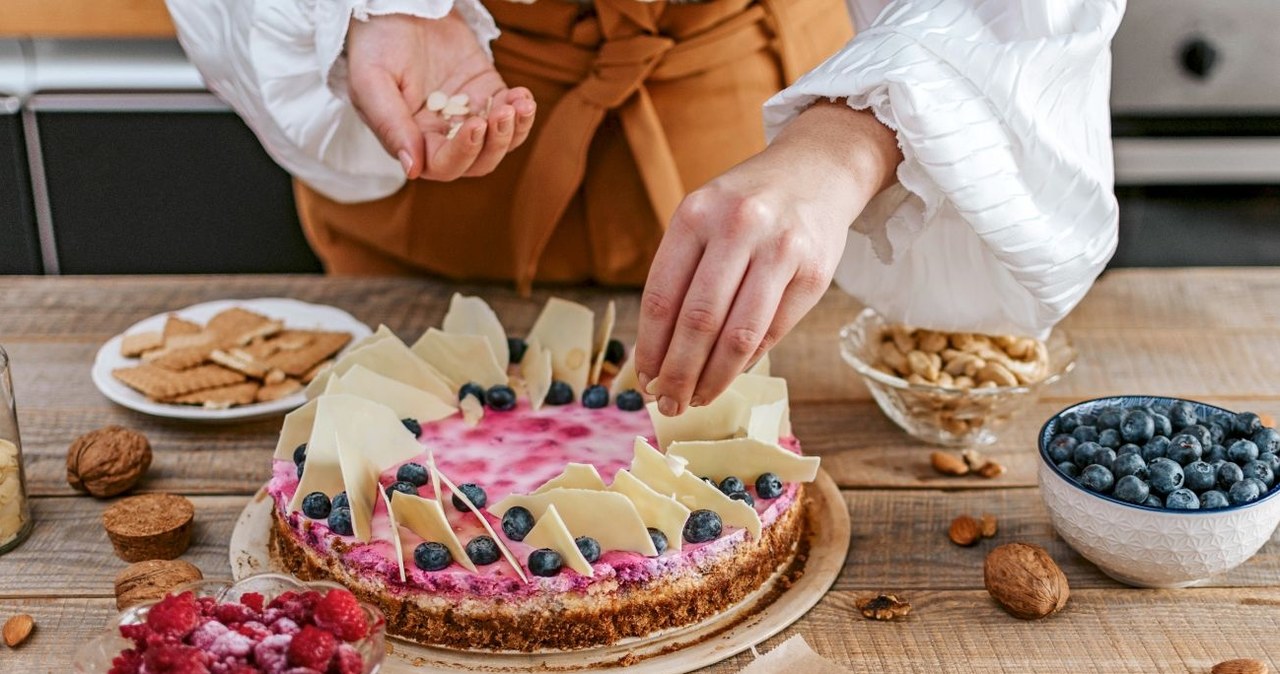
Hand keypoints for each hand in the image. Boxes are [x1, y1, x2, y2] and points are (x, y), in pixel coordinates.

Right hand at [347, 12, 536, 180]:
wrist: (396, 6)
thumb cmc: (375, 44)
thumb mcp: (371, 82)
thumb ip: (390, 125)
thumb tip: (412, 169)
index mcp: (412, 139)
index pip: (442, 165)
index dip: (462, 154)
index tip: (475, 125)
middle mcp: (441, 134)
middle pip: (477, 162)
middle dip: (495, 144)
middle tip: (502, 114)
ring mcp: (467, 113)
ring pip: (498, 142)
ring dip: (514, 131)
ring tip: (519, 105)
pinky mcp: (486, 92)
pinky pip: (510, 113)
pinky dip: (522, 111)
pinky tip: (523, 96)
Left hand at [635, 103, 901, 415]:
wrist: (818, 168)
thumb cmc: (747, 204)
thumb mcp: (704, 216)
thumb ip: (681, 274)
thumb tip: (658, 354)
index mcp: (697, 214)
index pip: (662, 296)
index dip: (650, 346)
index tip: (644, 378)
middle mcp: (739, 228)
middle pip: (699, 321)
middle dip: (679, 373)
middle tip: (668, 402)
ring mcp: (781, 250)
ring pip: (738, 335)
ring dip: (713, 378)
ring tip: (697, 399)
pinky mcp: (814, 274)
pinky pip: (772, 332)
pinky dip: (746, 362)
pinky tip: (729, 375)